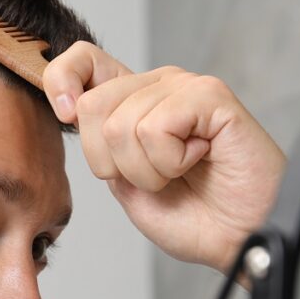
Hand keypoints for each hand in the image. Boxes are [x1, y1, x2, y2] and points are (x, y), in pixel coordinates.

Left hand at [43, 42, 285, 272]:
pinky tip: (199, 159)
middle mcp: (157, 85)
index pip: (82, 59)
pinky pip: (156, 127)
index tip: (65, 114)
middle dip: (110, 162)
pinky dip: (170, 161)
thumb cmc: (193, 215)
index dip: (60, 81)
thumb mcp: (124, 181)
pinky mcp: (210, 96)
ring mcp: (184, 87)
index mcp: (133, 100)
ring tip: (181, 171)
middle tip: (153, 176)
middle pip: (91, 106)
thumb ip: (99, 145)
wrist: (238, 239)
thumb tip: (70, 107)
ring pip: (120, 125)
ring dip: (147, 170)